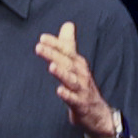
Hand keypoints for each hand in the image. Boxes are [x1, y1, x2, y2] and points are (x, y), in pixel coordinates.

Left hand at [37, 21, 118, 137]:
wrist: (98, 113)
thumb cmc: (83, 85)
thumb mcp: (77, 63)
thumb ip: (69, 45)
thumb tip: (68, 24)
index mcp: (78, 63)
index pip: (66, 50)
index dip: (55, 44)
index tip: (42, 38)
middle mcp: (81, 74)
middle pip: (67, 62)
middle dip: (54, 54)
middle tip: (39, 47)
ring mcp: (81, 89)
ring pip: (71, 79)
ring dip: (62, 72)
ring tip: (51, 66)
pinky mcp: (81, 104)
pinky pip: (73, 100)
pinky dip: (67, 95)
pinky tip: (59, 91)